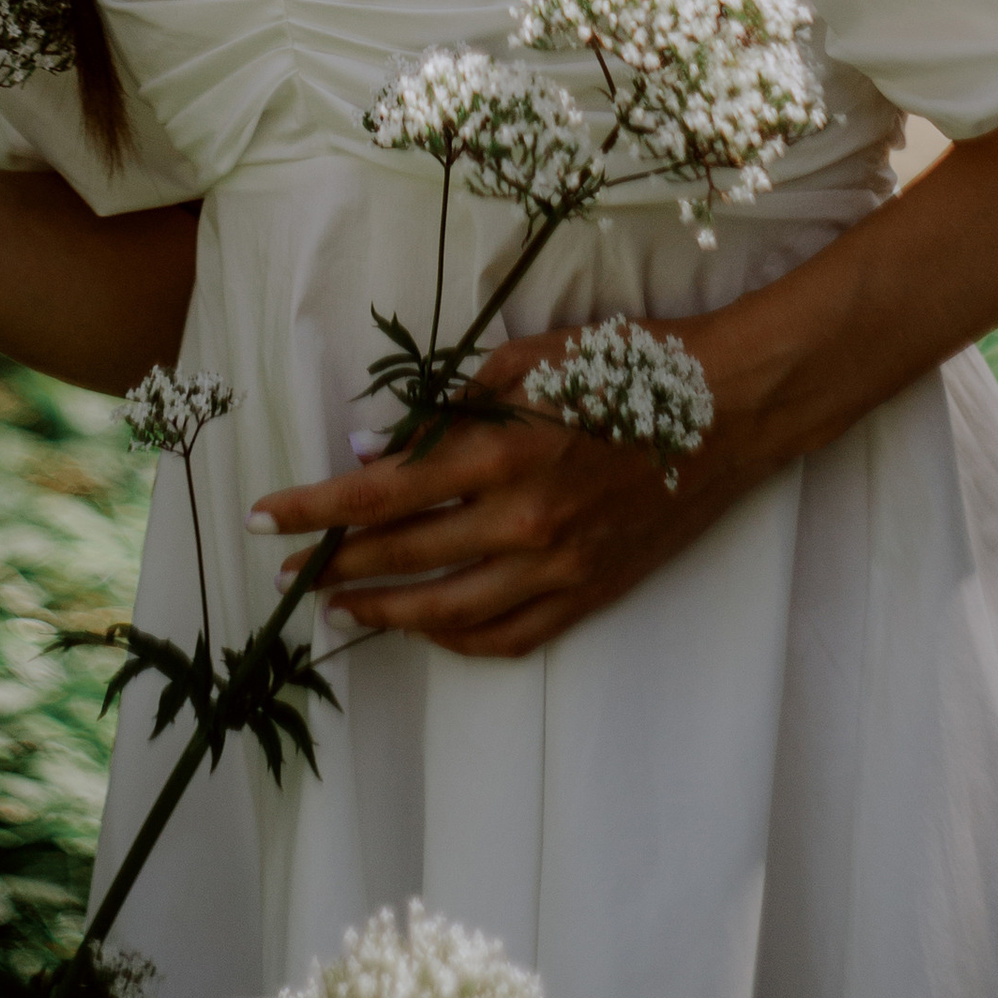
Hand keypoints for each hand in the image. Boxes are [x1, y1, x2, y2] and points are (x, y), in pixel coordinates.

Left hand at [249, 320, 757, 662]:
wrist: (732, 408)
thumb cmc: (631, 364)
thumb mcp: (534, 356)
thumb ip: (453, 401)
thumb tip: (381, 445)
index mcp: (505, 453)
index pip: (382, 492)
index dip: (316, 509)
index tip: (266, 515)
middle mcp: (525, 522)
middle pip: (404, 559)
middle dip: (335, 566)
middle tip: (289, 568)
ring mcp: (560, 568)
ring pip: (448, 613)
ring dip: (384, 614)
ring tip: (340, 610)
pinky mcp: (591, 593)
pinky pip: (510, 638)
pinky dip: (458, 641)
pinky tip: (427, 629)